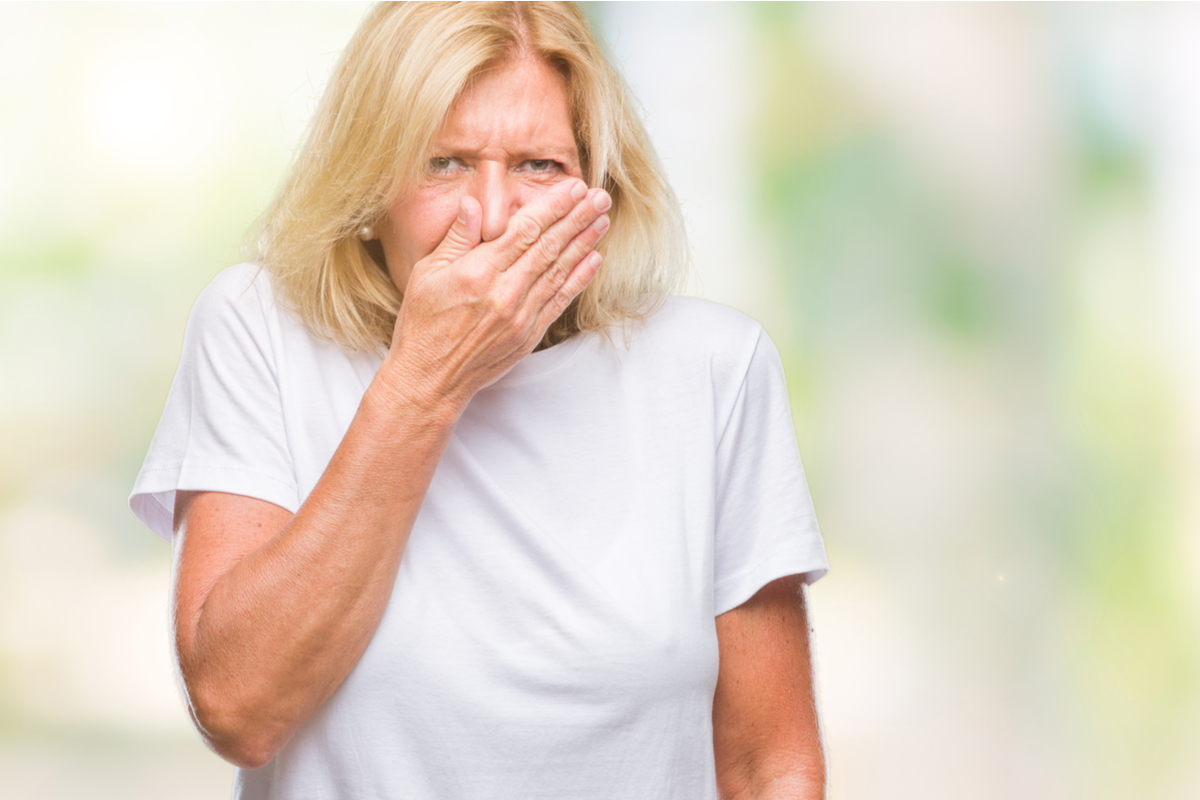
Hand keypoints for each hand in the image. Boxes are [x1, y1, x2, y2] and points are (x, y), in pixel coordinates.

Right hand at [382, 178, 609, 407]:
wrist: (430, 378)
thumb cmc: (422, 324)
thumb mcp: (426, 273)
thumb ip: (456, 237)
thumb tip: (474, 203)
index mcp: (478, 272)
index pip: (524, 229)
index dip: (553, 207)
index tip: (573, 188)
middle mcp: (504, 292)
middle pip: (549, 247)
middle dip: (578, 218)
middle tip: (600, 197)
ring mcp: (521, 316)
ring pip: (560, 271)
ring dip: (585, 243)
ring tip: (602, 220)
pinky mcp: (529, 335)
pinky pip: (560, 301)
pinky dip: (579, 279)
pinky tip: (594, 260)